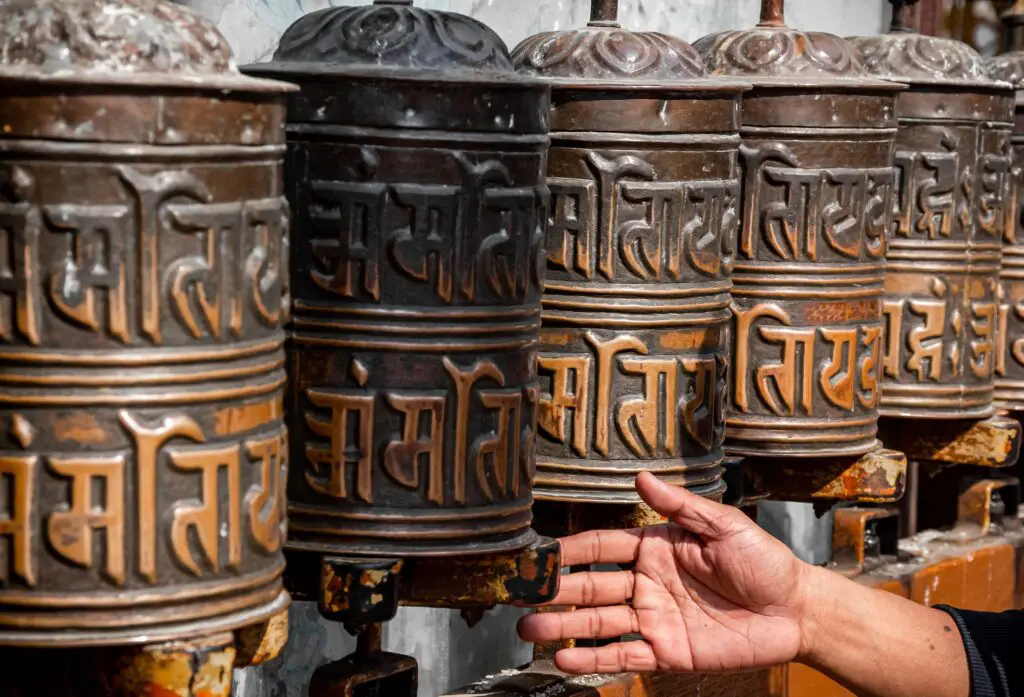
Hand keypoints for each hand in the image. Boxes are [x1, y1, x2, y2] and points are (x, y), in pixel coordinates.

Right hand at [517, 471, 813, 674]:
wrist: (796, 610)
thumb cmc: (764, 561)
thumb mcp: (723, 524)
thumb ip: (679, 505)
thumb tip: (641, 476)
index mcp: (656, 548)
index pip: (603, 547)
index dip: (572, 550)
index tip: (542, 553)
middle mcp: (648, 583)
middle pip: (591, 586)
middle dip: (556, 591)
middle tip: (524, 596)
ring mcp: (655, 619)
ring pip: (598, 623)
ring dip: (563, 627)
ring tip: (531, 630)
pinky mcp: (668, 651)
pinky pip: (624, 655)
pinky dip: (594, 659)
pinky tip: (566, 660)